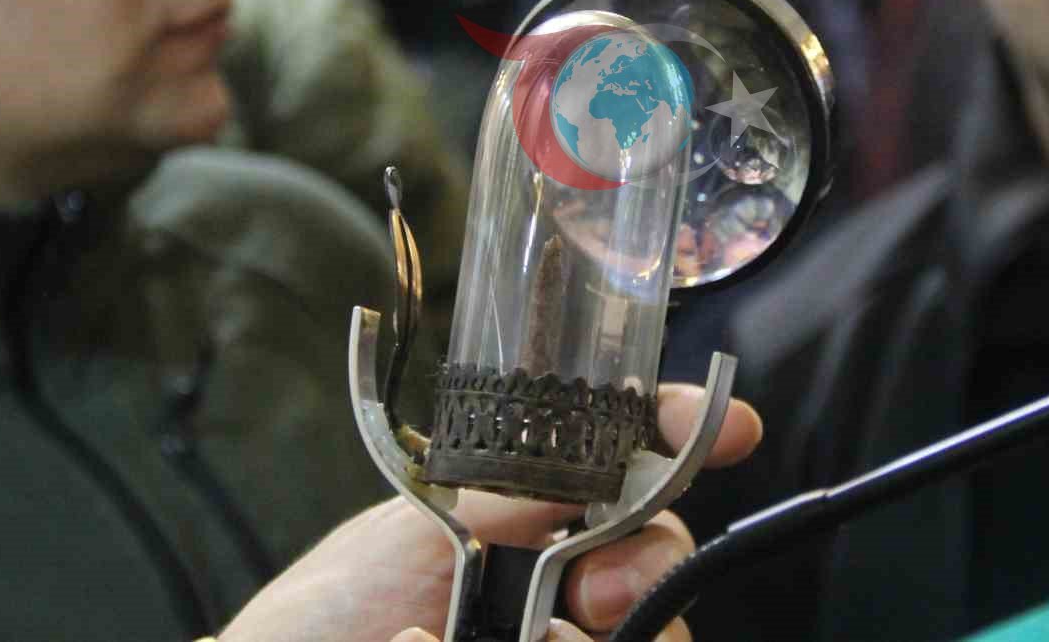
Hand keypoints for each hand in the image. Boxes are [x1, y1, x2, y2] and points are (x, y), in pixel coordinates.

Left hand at [219, 384, 760, 641]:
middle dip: (648, 563)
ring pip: (658, 637)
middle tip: (592, 594)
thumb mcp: (408, 528)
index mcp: (531, 521)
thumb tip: (592, 451)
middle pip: (665, 561)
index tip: (724, 427)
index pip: (634, 472)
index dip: (687, 438)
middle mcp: (564, 592)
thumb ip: (503, 488)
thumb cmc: (325, 616)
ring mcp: (571, 641)